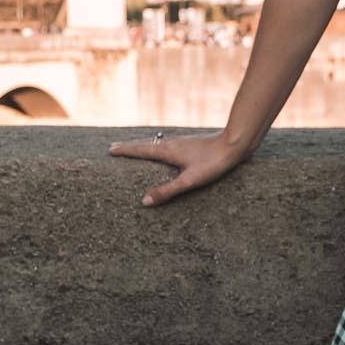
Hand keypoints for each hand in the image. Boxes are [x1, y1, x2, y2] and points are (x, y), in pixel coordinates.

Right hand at [108, 131, 249, 205]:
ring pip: (157, 143)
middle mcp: (172, 143)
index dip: (125, 151)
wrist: (234, 143)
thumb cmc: (212, 162)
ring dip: (144, 146)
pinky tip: (165, 151)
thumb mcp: (189, 180)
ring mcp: (182, 142)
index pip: (141, 150)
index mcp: (168, 151)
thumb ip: (167, 191)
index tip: (110, 150)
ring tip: (136, 149)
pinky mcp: (191, 144)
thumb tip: (143, 201)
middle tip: (115, 148)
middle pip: (146, 144)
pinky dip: (157, 147)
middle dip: (131, 147)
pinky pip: (167, 144)